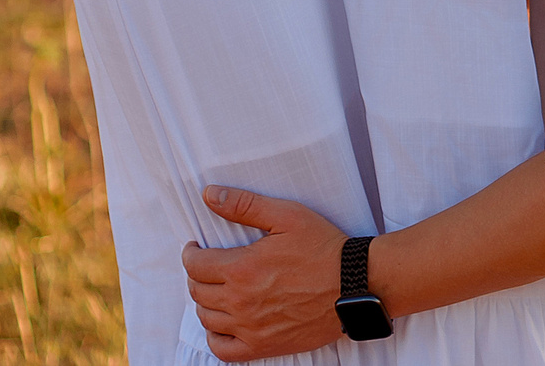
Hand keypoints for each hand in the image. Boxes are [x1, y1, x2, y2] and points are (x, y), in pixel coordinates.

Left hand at [185, 187, 349, 361]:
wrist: (355, 284)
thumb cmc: (324, 248)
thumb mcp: (286, 216)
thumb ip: (244, 205)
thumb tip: (210, 194)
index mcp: (242, 268)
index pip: (195, 265)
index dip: (190, 254)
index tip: (195, 248)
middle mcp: (241, 302)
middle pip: (197, 291)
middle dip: (196, 275)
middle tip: (206, 266)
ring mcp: (251, 328)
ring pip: (207, 318)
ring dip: (204, 302)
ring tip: (215, 290)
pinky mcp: (264, 346)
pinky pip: (223, 349)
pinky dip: (214, 337)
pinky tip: (222, 323)